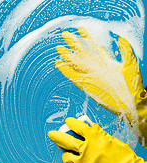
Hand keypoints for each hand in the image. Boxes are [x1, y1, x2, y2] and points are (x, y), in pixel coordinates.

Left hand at [48, 118, 146, 162]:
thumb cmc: (123, 157)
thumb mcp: (111, 140)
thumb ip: (97, 133)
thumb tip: (88, 126)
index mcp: (94, 137)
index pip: (77, 126)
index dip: (70, 122)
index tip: (68, 121)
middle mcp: (86, 149)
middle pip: (64, 140)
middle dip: (56, 136)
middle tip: (52, 134)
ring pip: (66, 157)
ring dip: (66, 155)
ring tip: (68, 154)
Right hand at [56, 27, 146, 147]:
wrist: (130, 102)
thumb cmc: (133, 84)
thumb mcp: (131, 64)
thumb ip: (125, 51)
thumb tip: (120, 38)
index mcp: (107, 62)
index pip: (95, 47)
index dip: (88, 38)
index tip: (80, 28)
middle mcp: (97, 68)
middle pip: (83, 54)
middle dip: (74, 44)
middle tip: (65, 35)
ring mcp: (91, 77)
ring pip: (77, 65)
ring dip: (68, 57)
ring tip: (60, 49)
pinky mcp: (87, 87)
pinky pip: (74, 78)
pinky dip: (67, 72)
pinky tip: (60, 65)